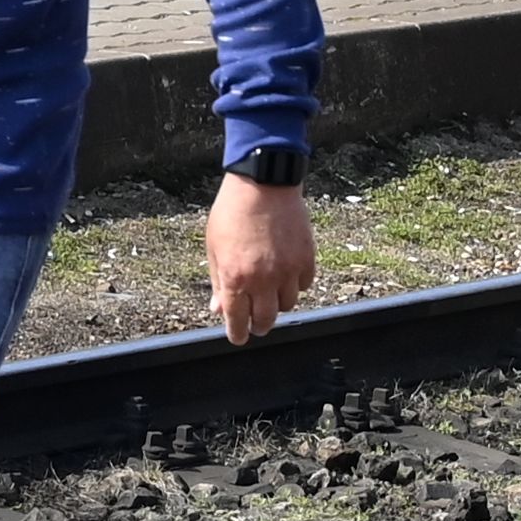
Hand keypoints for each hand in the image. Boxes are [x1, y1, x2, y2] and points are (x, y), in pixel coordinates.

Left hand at [206, 177, 312, 345]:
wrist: (263, 184)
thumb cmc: (232, 211)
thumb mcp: (214, 246)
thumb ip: (217, 280)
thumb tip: (218, 308)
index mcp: (235, 277)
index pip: (237, 320)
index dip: (237, 333)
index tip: (238, 337)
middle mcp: (263, 279)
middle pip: (266, 319)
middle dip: (259, 326)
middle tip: (256, 324)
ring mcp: (287, 270)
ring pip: (288, 304)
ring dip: (278, 303)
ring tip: (270, 292)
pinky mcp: (306, 258)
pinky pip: (305, 284)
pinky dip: (296, 284)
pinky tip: (286, 274)